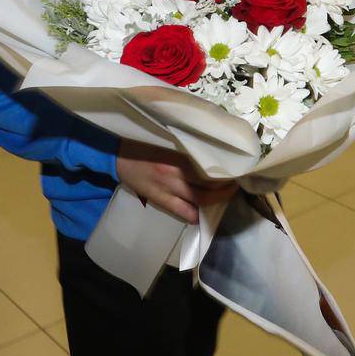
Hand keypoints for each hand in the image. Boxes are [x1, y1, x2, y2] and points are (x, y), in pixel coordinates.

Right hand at [116, 139, 237, 224]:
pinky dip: (196, 216)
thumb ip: (189, 146)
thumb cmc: (145, 144)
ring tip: (225, 197)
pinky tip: (202, 214)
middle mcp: (175, 172)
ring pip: (201, 199)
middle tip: (236, 184)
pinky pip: (183, 212)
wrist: (116, 155)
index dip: (227, 170)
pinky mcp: (160, 200)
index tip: (238, 168)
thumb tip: (214, 150)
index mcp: (178, 153)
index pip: (211, 164)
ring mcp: (167, 188)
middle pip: (210, 184)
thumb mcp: (168, 139)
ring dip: (217, 201)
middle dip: (227, 187)